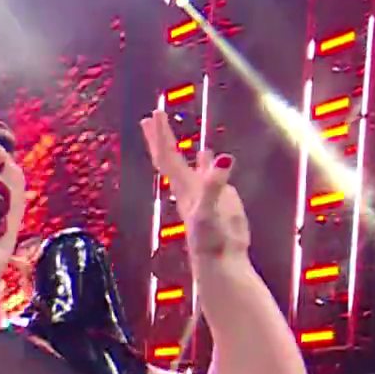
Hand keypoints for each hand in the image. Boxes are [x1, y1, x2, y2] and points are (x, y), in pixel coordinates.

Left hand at [142, 109, 248, 257]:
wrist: (223, 260)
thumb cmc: (212, 239)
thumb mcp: (211, 209)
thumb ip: (215, 184)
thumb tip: (223, 158)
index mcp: (184, 187)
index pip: (167, 155)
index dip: (161, 135)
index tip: (155, 113)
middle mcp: (189, 187)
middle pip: (169, 158)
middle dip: (160, 137)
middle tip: (152, 115)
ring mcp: (204, 192)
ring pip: (187, 165)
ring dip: (179, 147)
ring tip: (171, 132)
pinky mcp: (221, 198)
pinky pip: (210, 175)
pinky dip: (209, 162)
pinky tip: (210, 154)